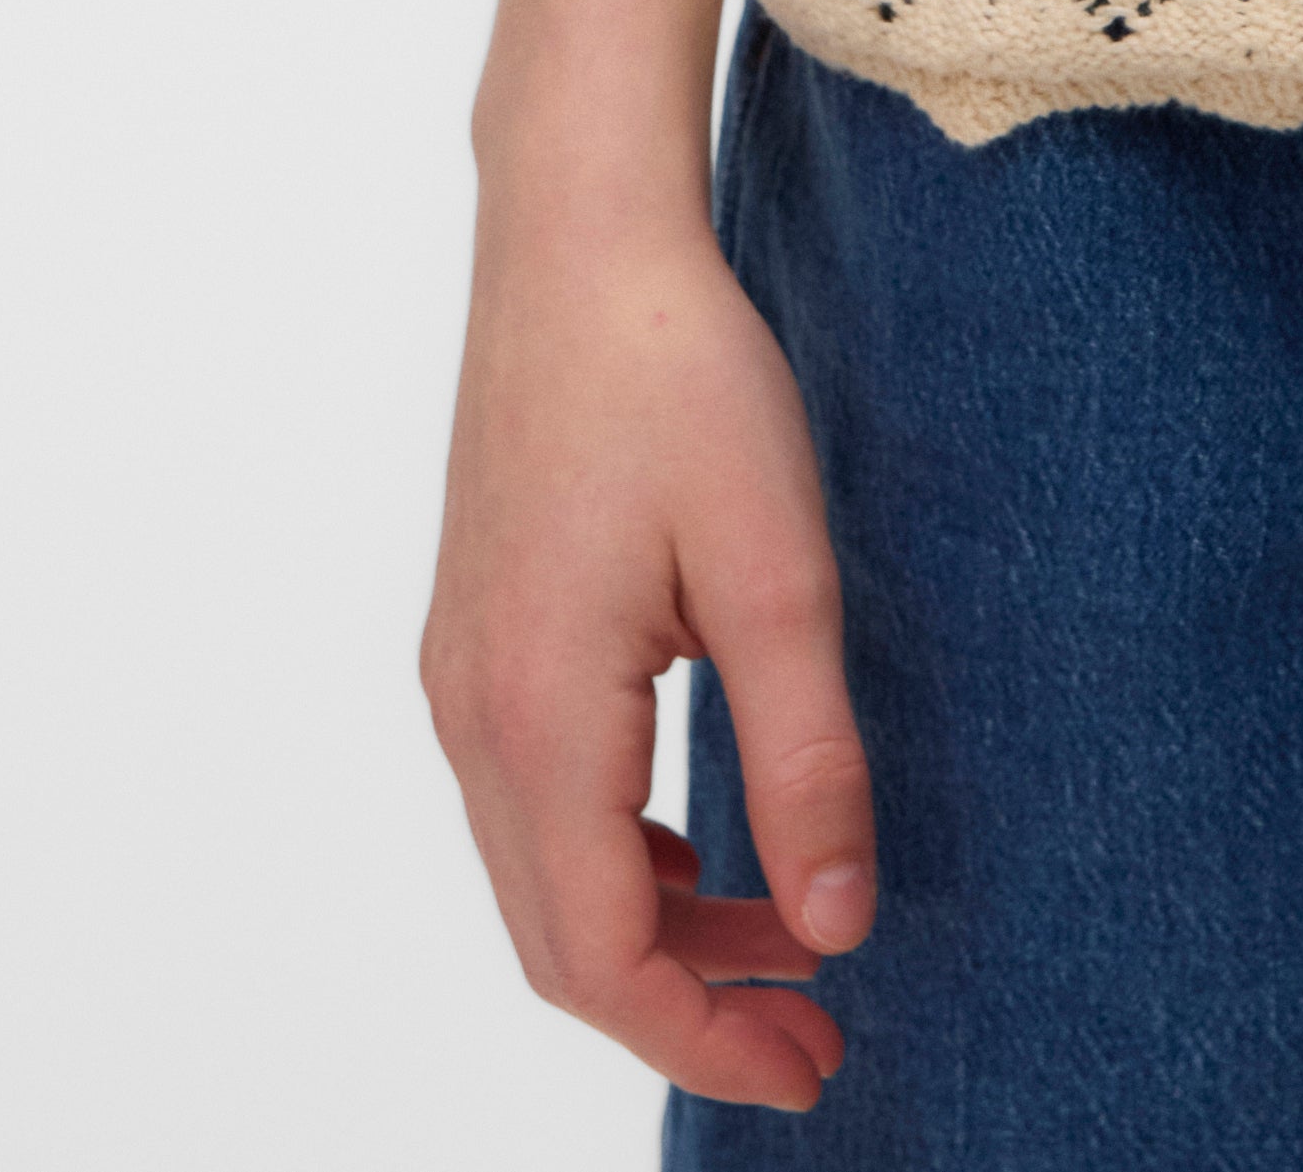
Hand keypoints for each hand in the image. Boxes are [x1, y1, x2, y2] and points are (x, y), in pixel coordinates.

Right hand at [422, 205, 874, 1115]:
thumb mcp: (776, 568)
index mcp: (537, 714)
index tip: (815, 1066)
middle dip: (689, 1008)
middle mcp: (473, 714)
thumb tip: (839, 925)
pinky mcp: (481, 634)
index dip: (705, 1035)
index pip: (601, 958)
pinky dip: (619, 857)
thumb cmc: (679, 375)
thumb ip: (806, 757)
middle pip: (562, 939)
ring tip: (789, 941)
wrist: (579, 235)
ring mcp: (463, 673)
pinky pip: (536, 801)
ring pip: (544, 874)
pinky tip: (706, 847)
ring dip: (659, 932)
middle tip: (819, 1039)